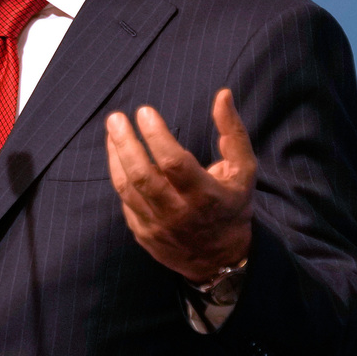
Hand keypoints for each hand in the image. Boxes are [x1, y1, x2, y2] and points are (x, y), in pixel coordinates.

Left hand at [105, 89, 255, 283]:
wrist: (219, 260)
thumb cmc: (232, 206)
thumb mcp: (243, 171)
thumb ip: (233, 133)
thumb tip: (222, 95)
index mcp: (205, 196)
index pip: (174, 163)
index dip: (156, 135)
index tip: (144, 112)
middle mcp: (178, 213)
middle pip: (142, 176)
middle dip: (125, 143)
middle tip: (116, 118)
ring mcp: (157, 226)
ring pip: (127, 188)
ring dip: (116, 156)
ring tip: (113, 131)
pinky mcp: (143, 233)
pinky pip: (125, 201)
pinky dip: (119, 175)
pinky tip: (117, 155)